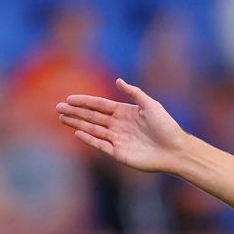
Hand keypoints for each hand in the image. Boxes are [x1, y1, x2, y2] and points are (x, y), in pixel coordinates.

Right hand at [57, 78, 187, 173]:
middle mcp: (120, 125)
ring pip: (93, 130)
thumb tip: (117, 80)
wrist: (176, 150)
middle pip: (93, 117)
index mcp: (126, 113)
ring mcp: (118, 139)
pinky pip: (101, 145)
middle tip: (58, 108)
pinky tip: (78, 132)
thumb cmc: (167, 127)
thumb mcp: (151, 105)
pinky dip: (89, 139)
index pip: (100, 106)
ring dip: (77, 124)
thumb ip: (134, 93)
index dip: (85, 102)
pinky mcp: (119, 153)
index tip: (69, 99)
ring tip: (62, 118)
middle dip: (76, 112)